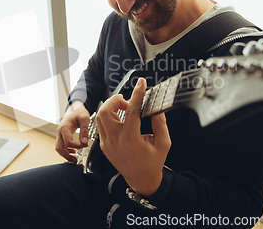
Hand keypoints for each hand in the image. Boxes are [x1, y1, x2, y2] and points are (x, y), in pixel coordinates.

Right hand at [55, 101, 90, 161]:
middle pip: (59, 147)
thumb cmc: (79, 111)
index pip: (68, 142)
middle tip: (75, 160)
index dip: (77, 146)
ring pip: (59, 147)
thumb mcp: (84, 119)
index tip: (85, 145)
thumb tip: (84, 142)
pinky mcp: (62, 135)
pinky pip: (61, 145)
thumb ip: (84, 130)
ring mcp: (60, 133)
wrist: (75, 107)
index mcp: (65, 127)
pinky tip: (73, 152)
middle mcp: (60, 131)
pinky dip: (66, 150)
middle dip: (66, 155)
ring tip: (74, 159)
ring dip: (65, 154)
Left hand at [96, 78, 170, 196]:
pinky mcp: (103, 145)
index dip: (137, 93)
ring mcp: (107, 143)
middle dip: (116, 100)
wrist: (142, 180)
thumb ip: (160, 122)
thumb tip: (156, 107)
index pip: (132, 110)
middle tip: (129, 103)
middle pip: (105, 110)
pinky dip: (109, 117)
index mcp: (130, 139)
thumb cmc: (153, 162)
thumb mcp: (163, 142)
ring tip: (125, 110)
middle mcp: (115, 141)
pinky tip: (121, 119)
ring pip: (99, 117)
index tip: (141, 83)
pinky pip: (101, 125)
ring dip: (111, 108)